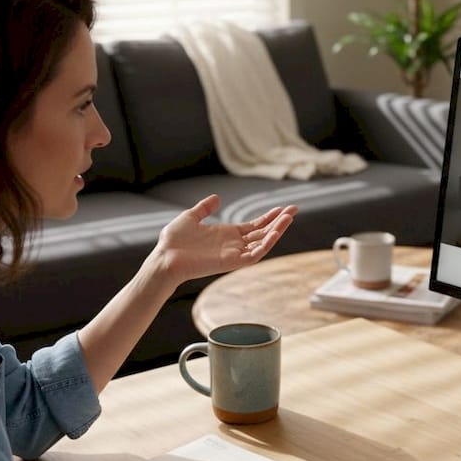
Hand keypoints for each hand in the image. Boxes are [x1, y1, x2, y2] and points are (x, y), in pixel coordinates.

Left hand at [154, 194, 296, 284]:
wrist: (165, 257)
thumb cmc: (173, 241)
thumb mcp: (190, 217)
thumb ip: (204, 208)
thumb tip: (216, 198)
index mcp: (227, 234)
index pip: (255, 226)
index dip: (269, 217)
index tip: (283, 208)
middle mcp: (234, 244)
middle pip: (263, 232)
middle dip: (279, 221)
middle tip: (295, 209)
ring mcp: (234, 253)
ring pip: (262, 243)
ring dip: (277, 231)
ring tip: (289, 217)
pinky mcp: (232, 262)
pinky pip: (254, 255)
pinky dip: (266, 245)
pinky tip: (275, 232)